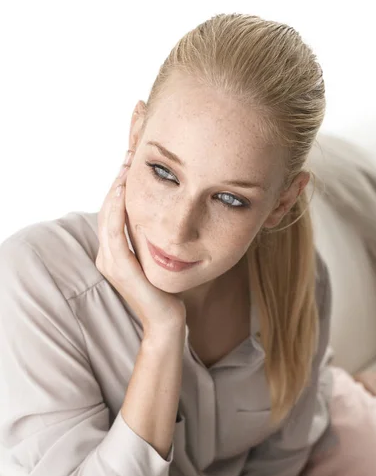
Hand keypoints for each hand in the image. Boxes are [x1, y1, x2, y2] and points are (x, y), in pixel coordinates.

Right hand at [95, 149, 186, 332]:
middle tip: (129, 152)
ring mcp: (110, 262)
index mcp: (113, 254)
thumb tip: (163, 218)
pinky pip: (114, 232)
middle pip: (107, 208)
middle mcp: (106, 256)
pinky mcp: (120, 268)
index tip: (133, 161)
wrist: (168, 322)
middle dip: (118, 179)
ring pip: (107, 215)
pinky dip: (116, 209)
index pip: (113, 212)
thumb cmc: (167, 292)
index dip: (120, 185)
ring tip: (126, 163)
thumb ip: (152, 241)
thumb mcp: (158, 260)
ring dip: (116, 187)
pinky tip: (123, 190)